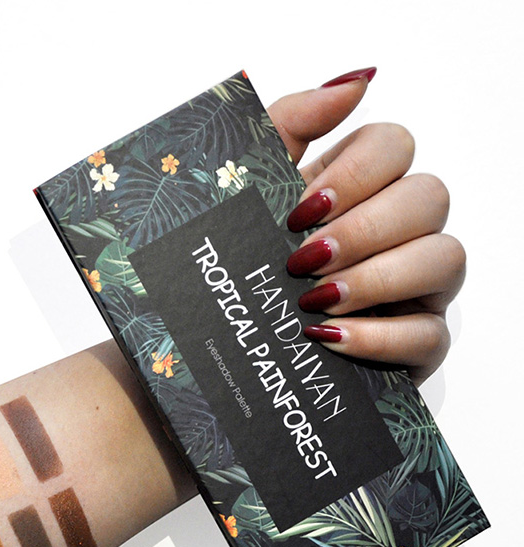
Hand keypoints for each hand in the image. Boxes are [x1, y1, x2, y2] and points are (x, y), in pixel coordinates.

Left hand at [267, 67, 463, 384]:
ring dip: (378, 278)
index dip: (354, 173)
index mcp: (357, 187)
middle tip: (303, 260)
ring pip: (446, 257)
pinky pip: (430, 333)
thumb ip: (293, 122)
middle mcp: (397, 229)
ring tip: (316, 299)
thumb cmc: (239, 263)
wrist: (223, 342)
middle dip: (363, 229)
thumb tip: (358, 81)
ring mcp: (414, 284)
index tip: (298, 211)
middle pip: (429, 197)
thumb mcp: (249, 190)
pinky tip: (327, 336)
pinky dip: (378, 336)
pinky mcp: (415, 341)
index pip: (395, 145)